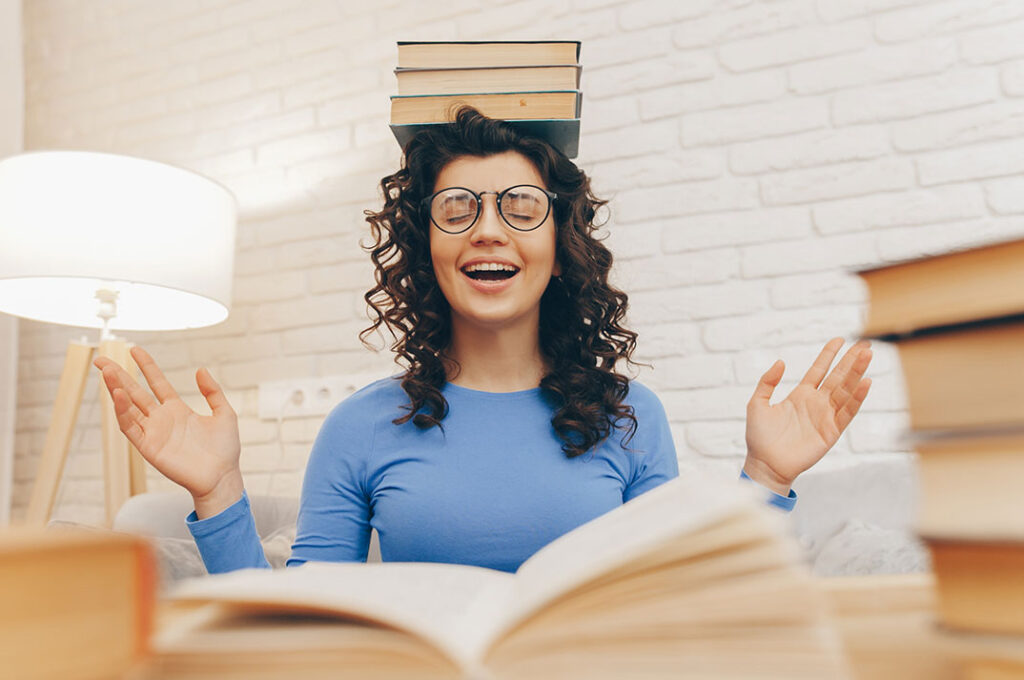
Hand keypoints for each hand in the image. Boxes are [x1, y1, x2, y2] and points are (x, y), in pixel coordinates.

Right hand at [94, 346, 242, 516]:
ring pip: (128, 407)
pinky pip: (131, 427)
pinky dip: (122, 412)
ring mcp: (153, 433)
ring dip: (116, 390)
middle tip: (102, 359)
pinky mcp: (148, 447)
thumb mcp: (224, 413)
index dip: (146, 366)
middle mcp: (161, 419)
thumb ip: (213, 392)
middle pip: (135, 392)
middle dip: (118, 375)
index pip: (156, 383)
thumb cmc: (225, 449)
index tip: (135, 349)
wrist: (222, 476)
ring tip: (106, 372)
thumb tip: (201, 370)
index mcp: (177, 410)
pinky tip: (118, 395)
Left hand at [743, 338, 872, 494]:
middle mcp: (816, 403)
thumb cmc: (759, 437)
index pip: (818, 370)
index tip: (840, 339)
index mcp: (800, 395)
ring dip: (857, 373)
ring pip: (845, 390)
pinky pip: (847, 412)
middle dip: (851, 360)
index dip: (828, 355)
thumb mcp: (757, 404)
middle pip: (837, 377)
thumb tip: (780, 361)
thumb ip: (767, 382)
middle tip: (865, 344)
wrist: (765, 464)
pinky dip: (857, 398)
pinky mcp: (831, 431)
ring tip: (867, 356)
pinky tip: (865, 383)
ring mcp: (825, 416)